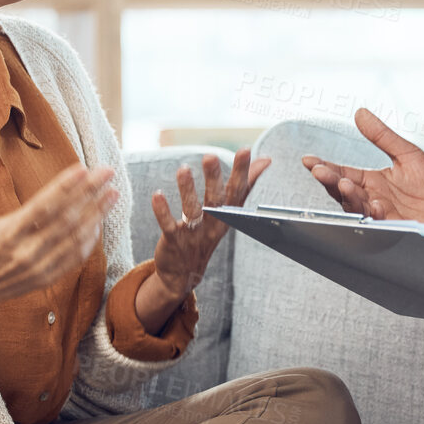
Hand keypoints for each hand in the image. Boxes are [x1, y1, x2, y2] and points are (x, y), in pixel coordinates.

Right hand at [0, 153, 115, 380]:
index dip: (65, 187)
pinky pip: (74, 258)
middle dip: (90, 194)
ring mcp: (38, 267)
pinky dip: (89, 240)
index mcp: (7, 234)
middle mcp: (26, 252)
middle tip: (108, 172)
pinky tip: (99, 221)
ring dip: (97, 215)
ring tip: (112, 194)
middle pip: (66, 219)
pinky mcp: (46, 278)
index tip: (84, 169)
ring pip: (75, 239)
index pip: (43, 206)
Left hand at [150, 148, 270, 298]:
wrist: (184, 274)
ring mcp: (193, 233)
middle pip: (215, 200)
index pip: (237, 191)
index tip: (245, 150)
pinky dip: (162, 211)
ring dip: (187, 190)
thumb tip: (265, 160)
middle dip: (213, 178)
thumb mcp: (229, 212)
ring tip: (183, 170)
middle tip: (210, 156)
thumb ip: (245, 185)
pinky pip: (168, 225)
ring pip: (192, 210)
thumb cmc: (208, 233)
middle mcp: (212, 223)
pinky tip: (157, 195)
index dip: (242, 171)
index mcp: (227, 214)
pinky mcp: (173, 240)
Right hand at [302, 108, 423, 243]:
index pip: (341, 173)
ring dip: (348, 196)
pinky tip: (371, 204)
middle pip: (342, 191)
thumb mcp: (406, 154)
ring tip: (343, 183)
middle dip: (329, 181)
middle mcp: (369, 199)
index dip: (324, 167)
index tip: (308, 159)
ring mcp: (380, 216)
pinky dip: (372, 215)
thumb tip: (360, 112)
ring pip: (356, 208)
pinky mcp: (394, 230)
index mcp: (369, 182)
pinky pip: (378, 224)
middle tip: (319, 171)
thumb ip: (382, 136)